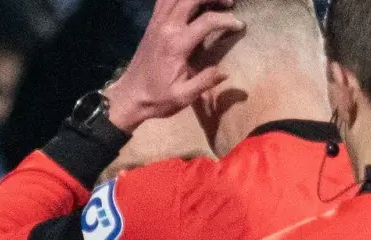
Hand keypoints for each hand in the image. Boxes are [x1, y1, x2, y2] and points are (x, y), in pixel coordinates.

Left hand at [106, 0, 244, 132]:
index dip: (227, 20)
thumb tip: (225, 71)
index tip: (240, 25)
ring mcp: (157, 22)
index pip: (207, 21)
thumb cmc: (158, 99)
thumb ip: (205, 81)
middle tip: (230, 2)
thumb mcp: (184, 96)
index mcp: (177, 45)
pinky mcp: (152, 24)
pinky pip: (164, 0)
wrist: (130, 96)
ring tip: (212, 0)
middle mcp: (166, 27)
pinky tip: (191, 3)